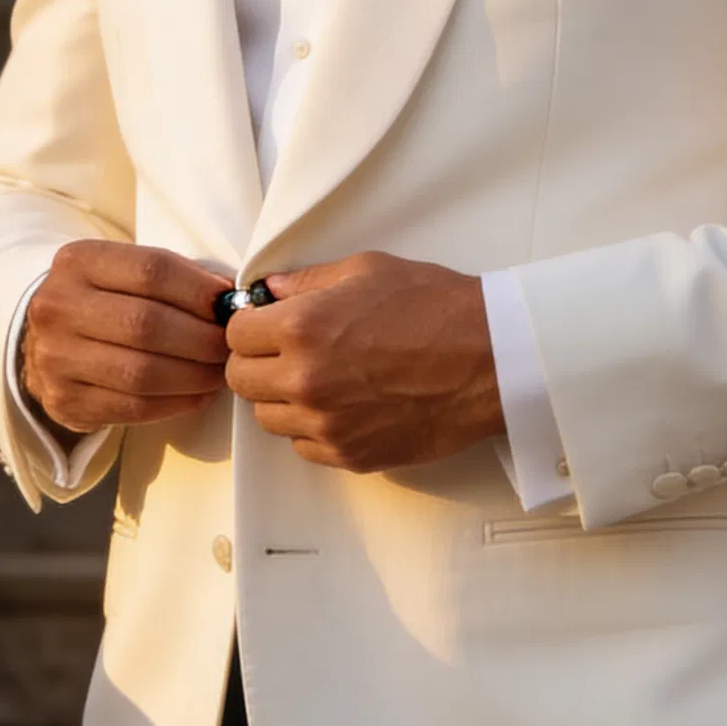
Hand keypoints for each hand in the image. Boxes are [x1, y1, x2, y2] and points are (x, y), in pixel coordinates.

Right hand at [21, 241, 228, 435]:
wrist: (45, 341)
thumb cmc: (103, 302)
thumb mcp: (121, 272)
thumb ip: (169, 278)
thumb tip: (230, 299)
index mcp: (78, 262)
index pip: (151, 269)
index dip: (199, 290)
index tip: (228, 305)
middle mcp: (58, 307)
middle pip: (147, 324)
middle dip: (202, 338)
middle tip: (230, 345)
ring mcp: (55, 357)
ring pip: (141, 372)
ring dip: (194, 375)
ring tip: (218, 371)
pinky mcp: (64, 401)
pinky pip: (133, 407)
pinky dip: (177, 402)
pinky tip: (198, 394)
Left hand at [223, 252, 503, 470]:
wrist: (491, 359)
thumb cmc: (436, 307)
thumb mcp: (367, 270)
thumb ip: (307, 281)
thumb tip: (270, 292)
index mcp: (302, 328)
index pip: (236, 334)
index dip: (251, 326)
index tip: (268, 325)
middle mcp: (305, 380)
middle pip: (242, 380)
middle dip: (258, 361)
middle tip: (289, 352)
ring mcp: (326, 424)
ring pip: (268, 418)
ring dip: (283, 399)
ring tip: (320, 379)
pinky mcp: (350, 455)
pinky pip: (304, 447)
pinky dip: (313, 429)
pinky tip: (343, 406)